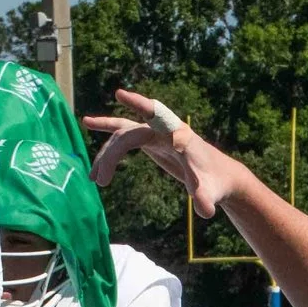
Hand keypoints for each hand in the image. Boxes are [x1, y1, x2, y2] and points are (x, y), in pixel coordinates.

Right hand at [84, 90, 254, 214]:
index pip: (156, 114)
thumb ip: (205, 199)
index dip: (138, 105)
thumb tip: (206, 212)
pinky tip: (89, 132)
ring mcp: (154, 133)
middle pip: (129, 134)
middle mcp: (163, 129)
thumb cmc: (215, 183)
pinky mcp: (149, 141)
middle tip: (99, 181)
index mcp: (177, 134)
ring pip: (121, 136)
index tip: (120, 94)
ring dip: (106, 155)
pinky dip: (109, 144)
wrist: (217, 176)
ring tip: (93, 179)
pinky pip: (123, 137)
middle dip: (112, 155)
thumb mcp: (210, 192)